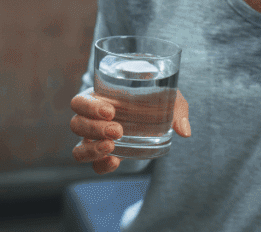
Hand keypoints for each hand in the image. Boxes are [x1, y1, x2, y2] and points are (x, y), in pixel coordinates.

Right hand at [70, 87, 190, 173]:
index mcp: (99, 98)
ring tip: (112, 147)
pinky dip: (101, 165)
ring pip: (78, 148)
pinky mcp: (104, 155)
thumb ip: (177, 108)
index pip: (80, 102)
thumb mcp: (166, 95)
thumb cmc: (154, 97)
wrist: (154, 113)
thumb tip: (184, 131)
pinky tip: (116, 162)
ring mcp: (95, 139)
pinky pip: (93, 164)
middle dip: (94, 129)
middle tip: (118, 130)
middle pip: (76, 124)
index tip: (110, 111)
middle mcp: (91, 119)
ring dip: (92, 149)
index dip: (89, 107)